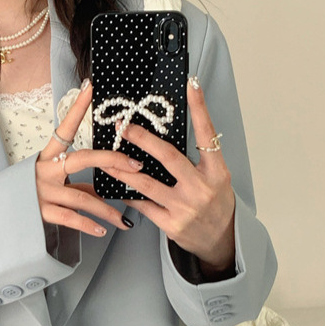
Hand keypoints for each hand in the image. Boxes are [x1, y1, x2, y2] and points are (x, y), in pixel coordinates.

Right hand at [35, 81, 142, 237]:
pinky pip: (70, 218)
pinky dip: (89, 225)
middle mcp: (45, 170)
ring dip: (106, 210)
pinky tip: (102, 230)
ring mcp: (43, 191)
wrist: (3, 214)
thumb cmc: (34, 195)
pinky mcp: (41, 211)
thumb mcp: (56, 183)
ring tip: (124, 220)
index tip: (92, 88)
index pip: (64, 128)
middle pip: (82, 159)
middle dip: (112, 161)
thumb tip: (107, 190)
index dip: (78, 108)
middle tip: (136, 166)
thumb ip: (79, 184)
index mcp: (47, 156)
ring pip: (82, 198)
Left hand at [103, 78, 235, 270]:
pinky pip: (143, 205)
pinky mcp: (171, 224)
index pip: (207, 134)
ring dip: (123, 170)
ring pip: (146, 184)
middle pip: (168, 157)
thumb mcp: (215, 178)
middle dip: (143, 139)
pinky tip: (117, 186)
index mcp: (216, 172)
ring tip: (107, 160)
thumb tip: (168, 137)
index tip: (191, 85)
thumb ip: (197, 160)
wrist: (218, 240)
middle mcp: (201, 188)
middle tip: (124, 127)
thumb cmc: (214, 204)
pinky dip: (128, 194)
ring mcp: (185, 208)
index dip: (200, 109)